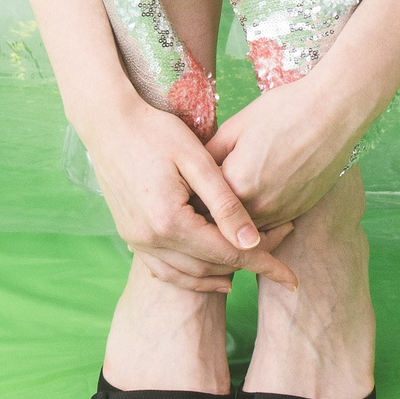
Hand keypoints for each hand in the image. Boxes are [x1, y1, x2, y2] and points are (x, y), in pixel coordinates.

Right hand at [83, 99, 297, 292]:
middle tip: (276, 257)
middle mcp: (149, 238)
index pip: (227, 254)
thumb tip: (253, 242)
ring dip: (217, 277)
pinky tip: (207, 272)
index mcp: (170, 221)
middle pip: (208, 266)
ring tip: (246, 272)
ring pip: (185, 274)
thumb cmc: (155, 130)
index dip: (263, 265)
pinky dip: (188, 276)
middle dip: (245, 266)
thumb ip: (225, 203)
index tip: (291, 277)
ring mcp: (135, 239)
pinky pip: (163, 269)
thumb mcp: (196, 160)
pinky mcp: (129, 233)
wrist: (108, 121)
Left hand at [205, 72, 370, 226]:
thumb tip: (192, 172)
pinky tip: (254, 196)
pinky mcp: (297, 212)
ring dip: (233, 219)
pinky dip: (256, 219)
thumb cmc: (284, 111)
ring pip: (244, 230)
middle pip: (220, 222)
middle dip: (208, 211)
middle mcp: (257, 207)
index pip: (198, 203)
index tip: (183, 187)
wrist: (333, 113)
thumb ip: (209, 154)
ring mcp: (280, 213)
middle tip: (200, 194)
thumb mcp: (236, 126)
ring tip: (227, 196)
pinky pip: (267, 226)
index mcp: (236, 184)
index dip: (189, 194)